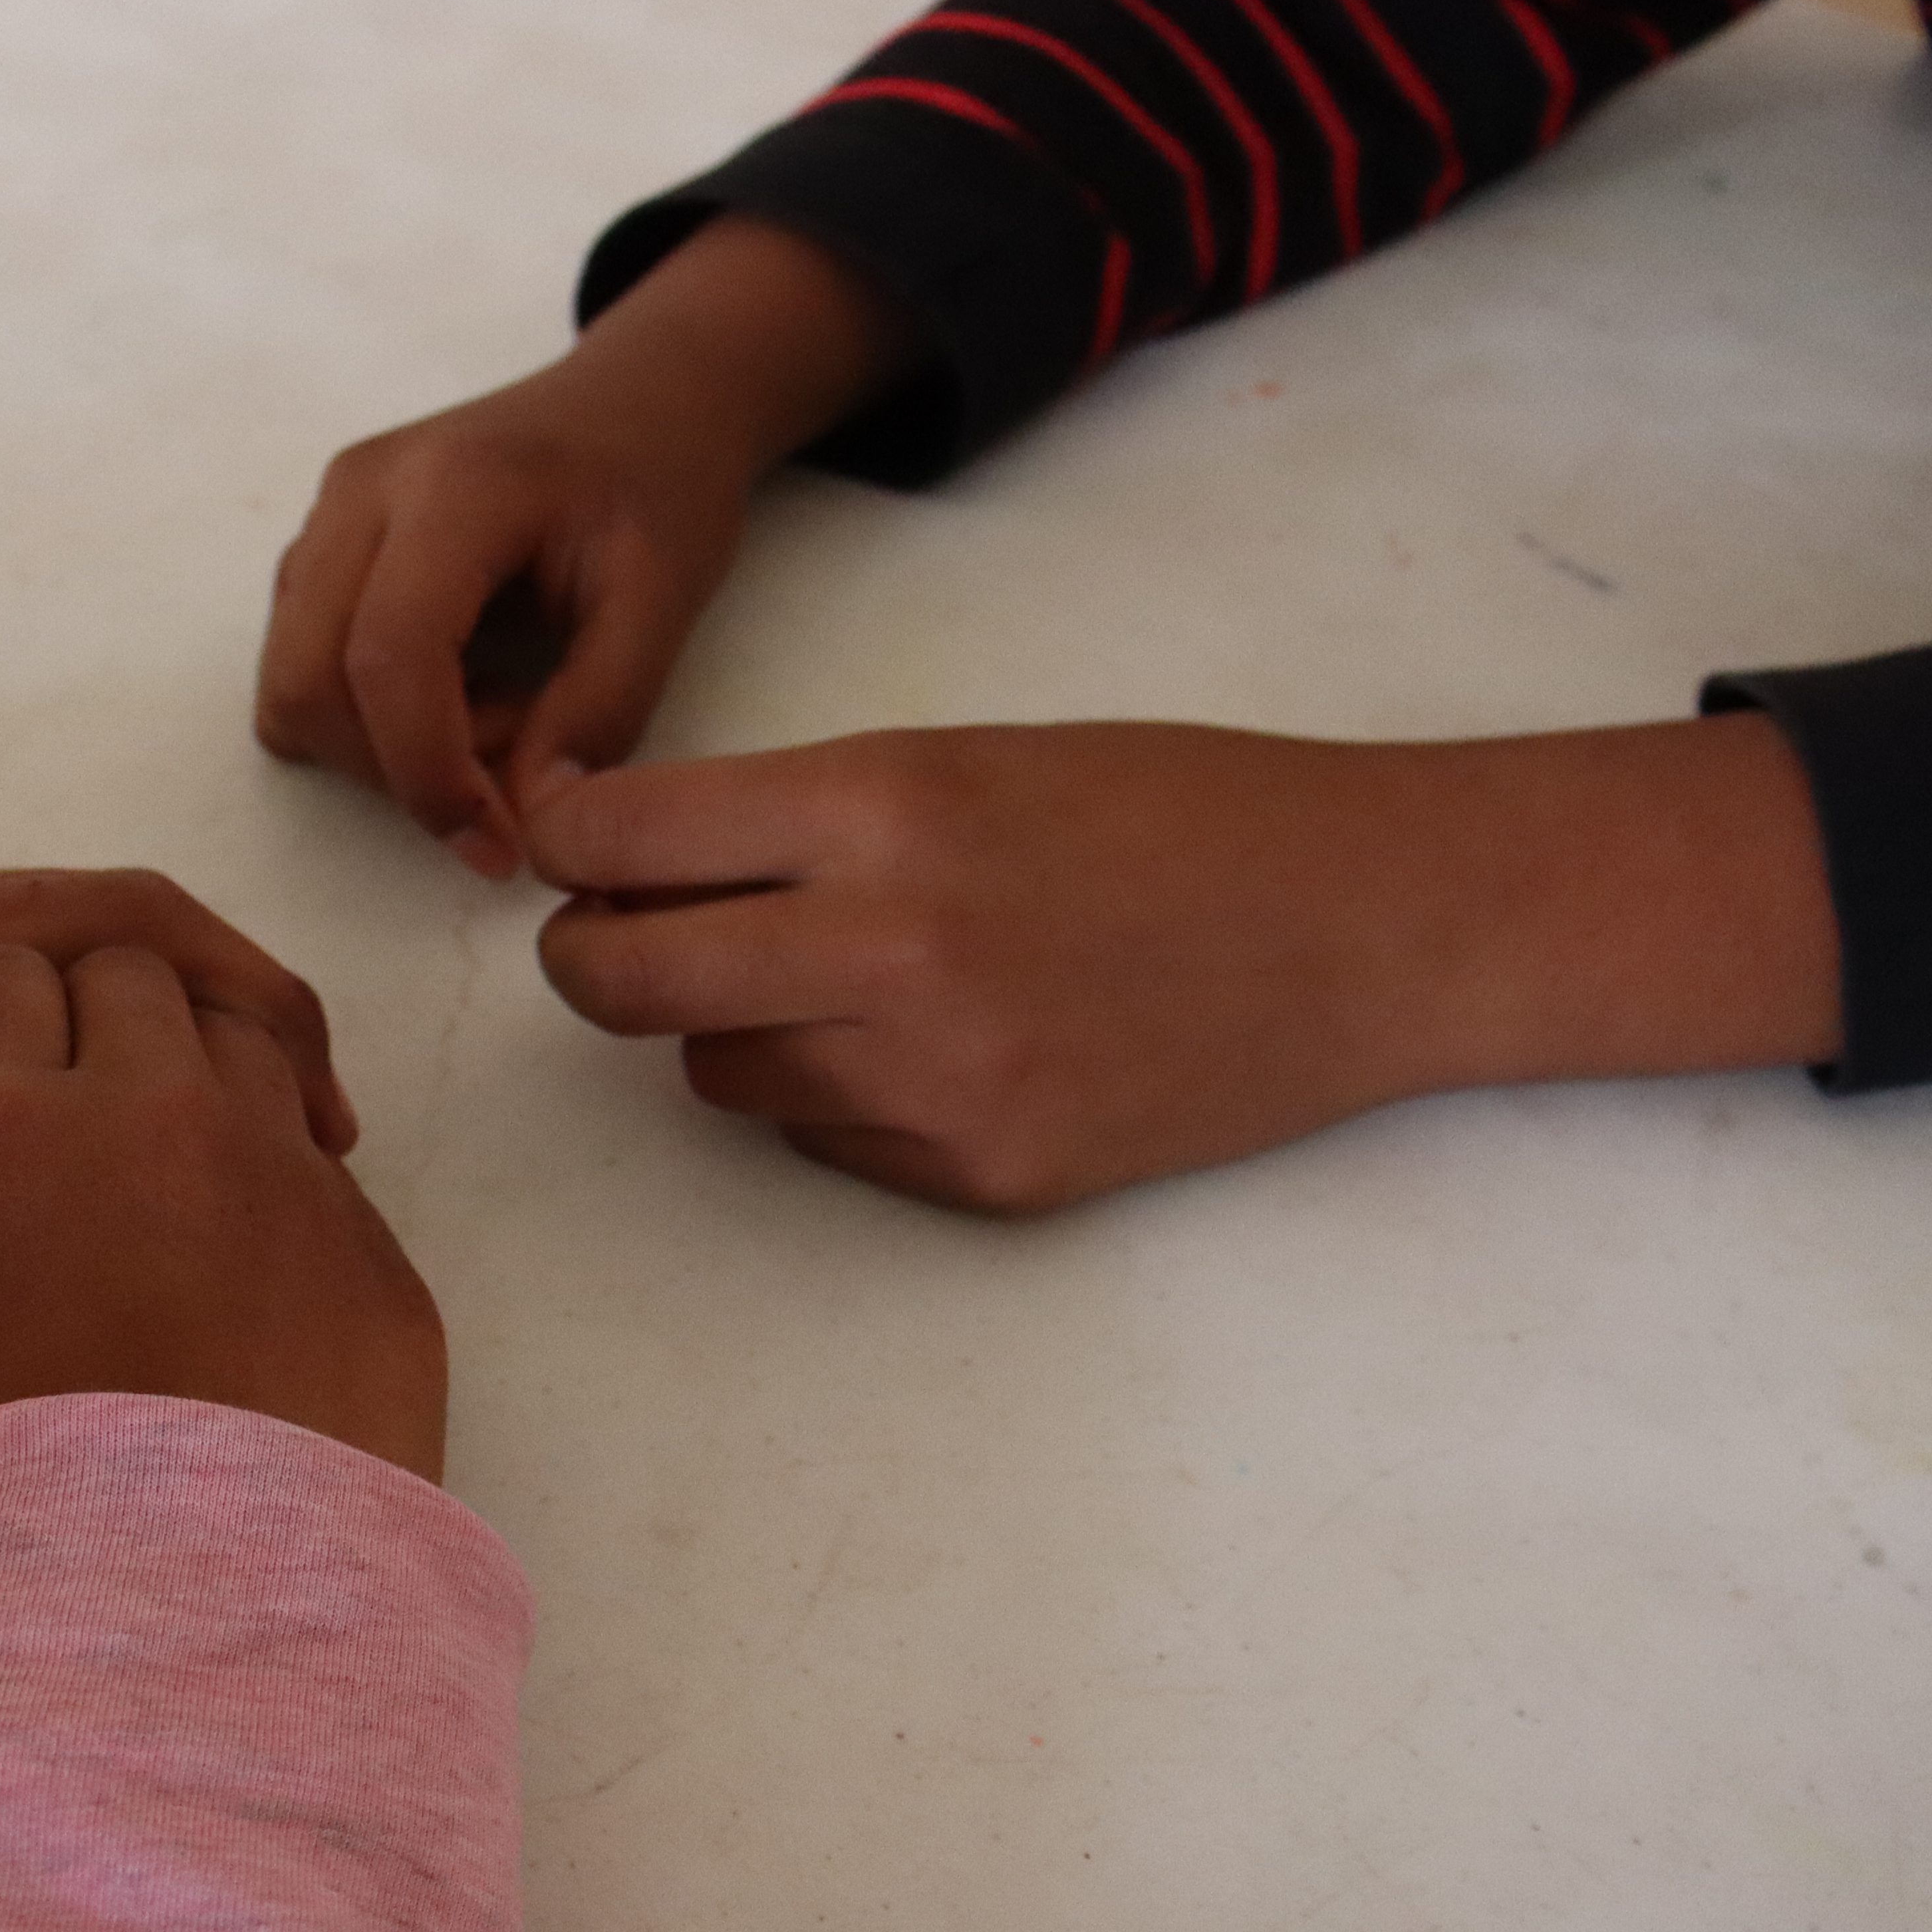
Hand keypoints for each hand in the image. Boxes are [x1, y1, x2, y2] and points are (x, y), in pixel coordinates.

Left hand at [0, 857, 350, 1378]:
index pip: (13, 1085)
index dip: (125, 1162)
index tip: (217, 1259)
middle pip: (112, 948)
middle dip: (236, 1043)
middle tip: (328, 1175)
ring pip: (118, 905)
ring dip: (232, 989)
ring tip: (313, 1111)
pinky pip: (84, 902)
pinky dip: (181, 962)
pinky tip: (223, 1056)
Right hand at [0, 944, 445, 1498]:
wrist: (172, 1626)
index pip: (2, 975)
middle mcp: (153, 1109)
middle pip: (131, 982)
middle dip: (93, 1026)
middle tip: (69, 1137)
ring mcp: (282, 1176)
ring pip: (243, 1047)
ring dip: (195, 1086)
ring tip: (162, 1200)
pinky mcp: (374, 1258)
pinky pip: (323, 1172)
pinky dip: (278, 1196)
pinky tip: (242, 1292)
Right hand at [256, 215, 902, 877]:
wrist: (642, 398)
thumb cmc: (661, 484)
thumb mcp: (666, 597)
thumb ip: (602, 711)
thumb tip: (528, 823)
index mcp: (453, 486)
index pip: (387, 655)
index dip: (427, 775)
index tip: (499, 846)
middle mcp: (362, 490)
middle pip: (308, 681)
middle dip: (396, 769)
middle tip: (513, 768)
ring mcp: (328, 513)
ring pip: (290, 683)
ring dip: (379, 746)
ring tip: (496, 716)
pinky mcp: (321, 544)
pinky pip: (300, 664)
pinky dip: (365, 715)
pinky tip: (460, 690)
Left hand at [527, 716, 1841, 1214]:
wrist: (1364, 926)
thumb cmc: (1172, 812)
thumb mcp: (974, 755)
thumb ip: (802, 813)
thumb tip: (625, 866)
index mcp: (884, 807)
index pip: (621, 842)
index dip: (567, 847)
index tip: (566, 852)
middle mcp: (890, 949)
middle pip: (618, 984)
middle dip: (590, 959)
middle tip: (612, 941)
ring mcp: (934, 1081)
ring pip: (714, 1074)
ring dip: (731, 1031)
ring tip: (839, 980)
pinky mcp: (981, 1177)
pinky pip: (823, 1145)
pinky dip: (840, 1100)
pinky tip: (941, 1047)